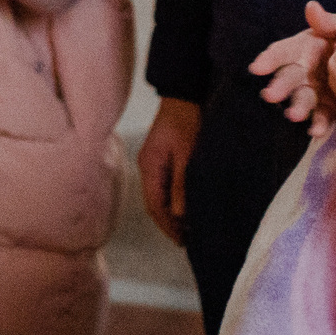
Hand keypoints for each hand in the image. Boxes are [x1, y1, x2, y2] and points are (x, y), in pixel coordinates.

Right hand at [137, 97, 201, 245]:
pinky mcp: (159, 156)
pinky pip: (162, 185)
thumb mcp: (188, 153)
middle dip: (167, 223)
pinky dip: (171, 199)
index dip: (167, 225)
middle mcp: (146, 165)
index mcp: (149, 166)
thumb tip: (178, 214)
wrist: (184, 93)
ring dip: (169, 212)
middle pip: (153, 202)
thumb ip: (182, 184)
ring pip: (157, 195)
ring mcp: (151, 161)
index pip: (154, 205)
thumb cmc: (188, 120)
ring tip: (187, 228)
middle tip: (186, 241)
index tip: (182, 241)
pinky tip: (183, 205)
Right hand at [251, 0, 335, 136]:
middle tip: (271, 95)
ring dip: (297, 107)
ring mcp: (316, 91)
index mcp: (305, 48)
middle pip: (288, 78)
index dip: (270, 58)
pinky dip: (318, 123)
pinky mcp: (329, 109)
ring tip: (294, 116)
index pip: (283, 52)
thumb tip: (311, 7)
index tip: (257, 67)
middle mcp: (305, 71)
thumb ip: (329, 21)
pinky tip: (316, 130)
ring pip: (302, 99)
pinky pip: (322, 116)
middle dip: (279, 86)